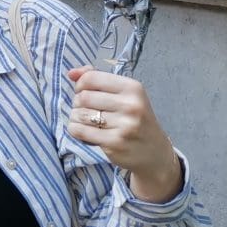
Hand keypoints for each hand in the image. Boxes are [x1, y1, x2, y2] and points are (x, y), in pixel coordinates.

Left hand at [67, 66, 182, 201]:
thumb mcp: (124, 94)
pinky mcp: (114, 143)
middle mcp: (131, 105)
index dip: (81, 84)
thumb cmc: (135, 119)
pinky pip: (80, 130)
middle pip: (84, 97)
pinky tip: (85, 131)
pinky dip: (76, 129)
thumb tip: (71, 73)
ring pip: (80, 114)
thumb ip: (97, 79)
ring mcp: (124, 126)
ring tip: (87, 121)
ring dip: (76, 117)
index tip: (84, 92)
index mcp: (133, 88)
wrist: (155, 152)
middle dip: (78, 102)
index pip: (91, 78)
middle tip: (87, 109)